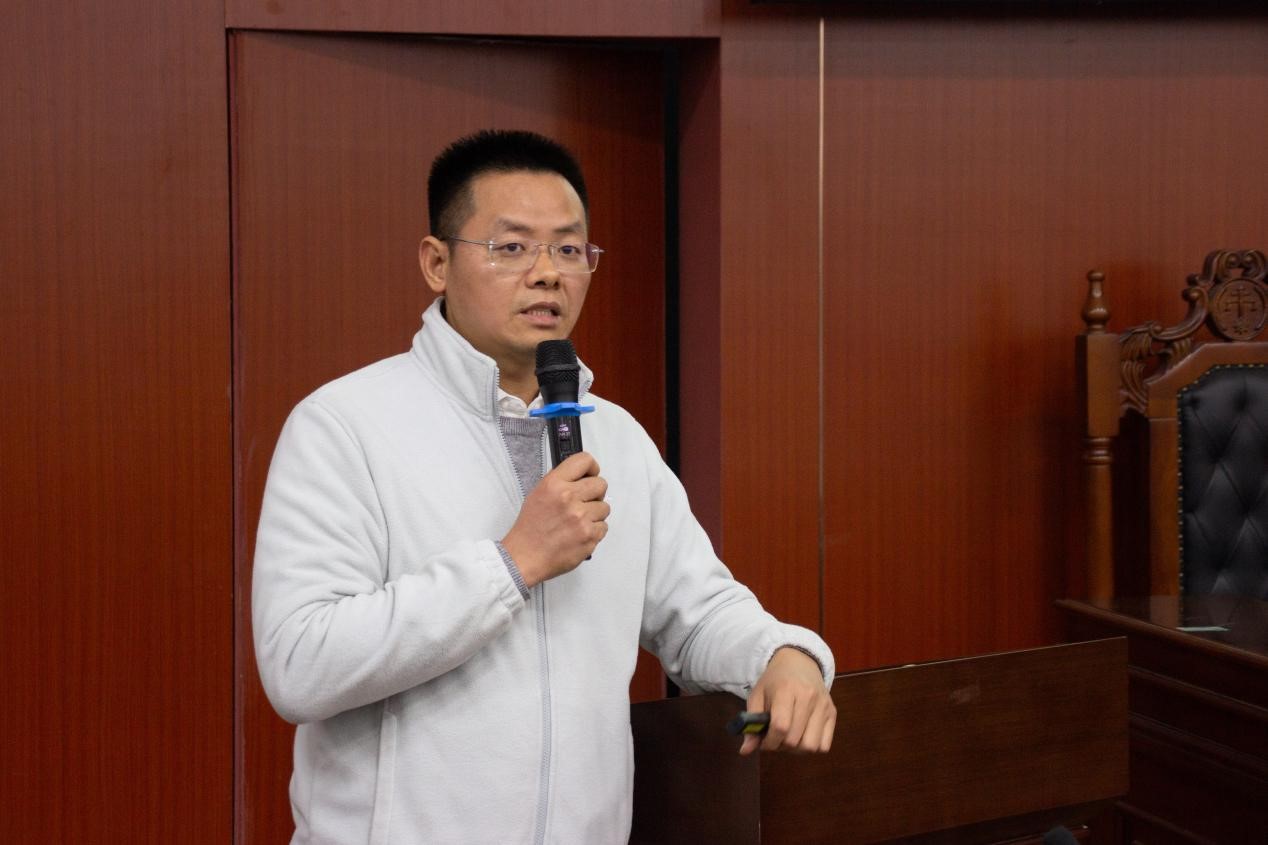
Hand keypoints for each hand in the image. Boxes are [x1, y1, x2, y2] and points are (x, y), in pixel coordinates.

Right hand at [501, 452, 608, 587]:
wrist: (525, 557)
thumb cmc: (530, 528)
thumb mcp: (538, 494)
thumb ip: (561, 482)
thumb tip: (582, 477)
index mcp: (554, 484)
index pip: (584, 460)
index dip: (592, 468)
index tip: (590, 476)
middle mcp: (569, 497)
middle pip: (601, 484)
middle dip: (595, 493)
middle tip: (584, 503)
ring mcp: (581, 517)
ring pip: (605, 507)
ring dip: (595, 514)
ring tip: (578, 522)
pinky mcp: (589, 536)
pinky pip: (604, 527)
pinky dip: (594, 531)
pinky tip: (579, 534)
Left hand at [739, 647, 834, 755]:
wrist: (799, 663)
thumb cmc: (774, 682)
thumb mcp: (756, 696)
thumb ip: (750, 724)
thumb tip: (745, 751)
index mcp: (785, 690)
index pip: (780, 726)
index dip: (769, 742)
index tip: (764, 741)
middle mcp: (808, 697)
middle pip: (794, 740)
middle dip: (780, 746)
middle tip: (775, 738)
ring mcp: (823, 705)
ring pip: (811, 746)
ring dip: (797, 749)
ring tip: (789, 738)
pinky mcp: (833, 713)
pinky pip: (824, 745)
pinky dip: (812, 747)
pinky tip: (802, 736)